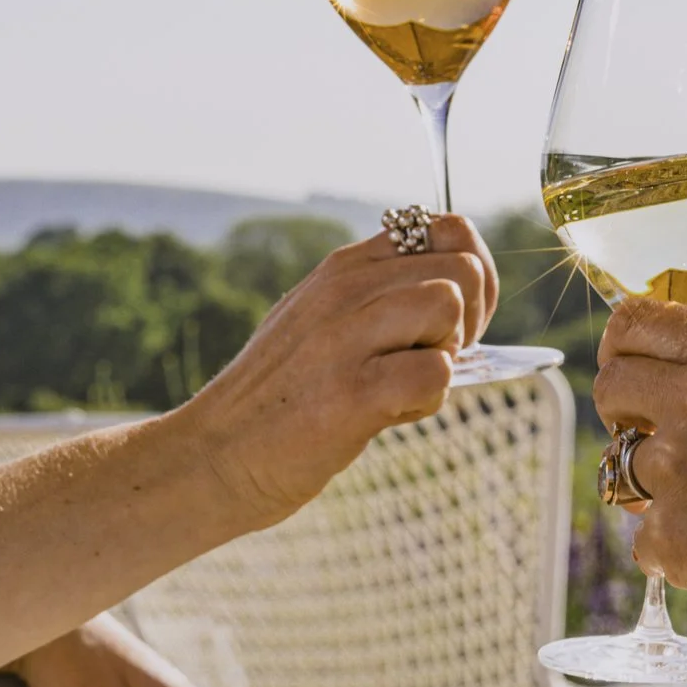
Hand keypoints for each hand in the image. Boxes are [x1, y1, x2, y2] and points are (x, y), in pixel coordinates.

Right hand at [180, 214, 497, 528]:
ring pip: (450, 307)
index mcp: (342, 268)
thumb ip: (376, 295)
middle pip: (461, 269)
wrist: (214, 456)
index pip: (445, 230)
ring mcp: (344, 338)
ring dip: (446, 356)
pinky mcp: (352, 393)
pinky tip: (388, 414)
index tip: (450, 318)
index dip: (472, 275)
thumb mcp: (317, 321)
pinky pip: (436, 373)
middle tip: (429, 359)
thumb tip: (460, 284)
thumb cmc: (278, 397)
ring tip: (403, 385)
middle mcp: (343, 291)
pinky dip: (427, 401)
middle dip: (469, 321)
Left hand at [593, 300, 686, 656]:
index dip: (619, 347)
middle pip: (609, 386)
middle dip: (618, 412)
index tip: (622, 366)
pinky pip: (641, 534)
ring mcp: (676, 467)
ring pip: (619, 466)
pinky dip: (671, 548)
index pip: (637, 323)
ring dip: (649, 487)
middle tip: (645, 435)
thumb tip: (652, 384)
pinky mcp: (667, 533)